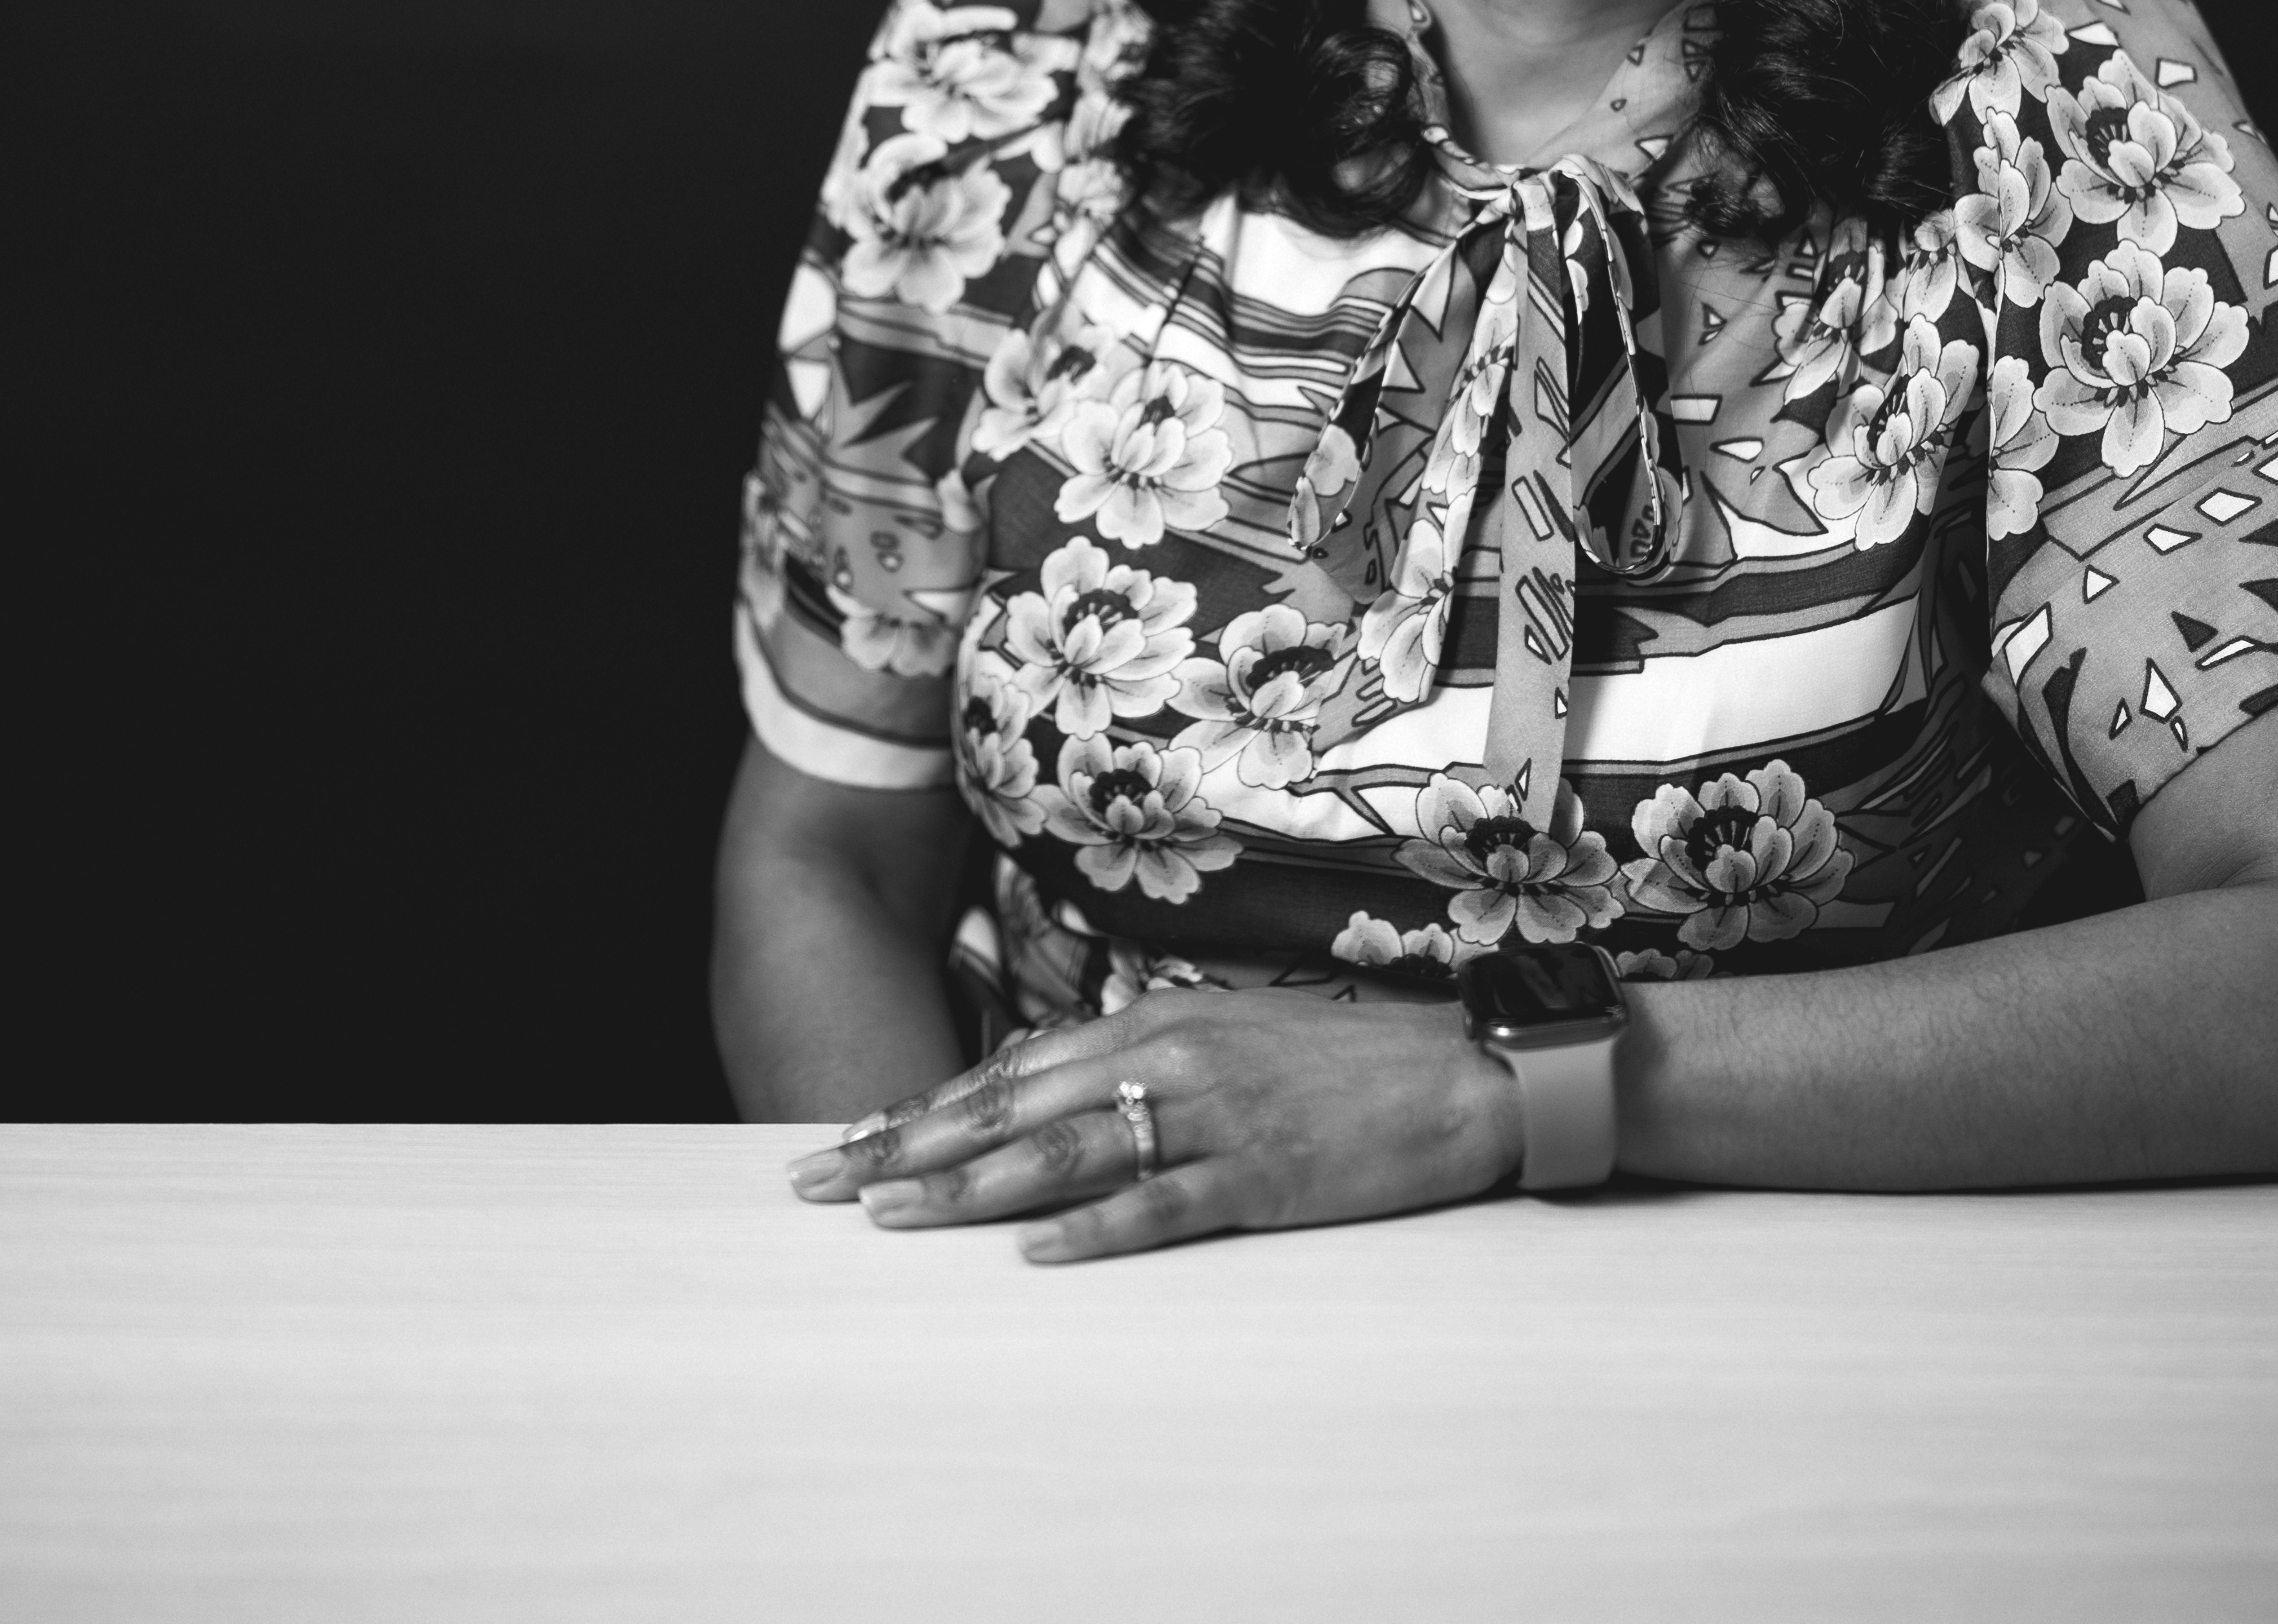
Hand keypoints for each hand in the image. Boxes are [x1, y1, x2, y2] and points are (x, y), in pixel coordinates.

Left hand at [782, 989, 1528, 1262]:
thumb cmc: (1332, 1062)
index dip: (922, 1109)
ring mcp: (1212, 1117)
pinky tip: (1036, 1253)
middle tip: (822, 1184)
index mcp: (1151, 1024)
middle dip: (907, 1148)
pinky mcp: (1260, 1175)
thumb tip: (1043, 1091)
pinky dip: (1095, 1229)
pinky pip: (1163, 1203)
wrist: (1455, 1073)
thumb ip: (1132, 1059)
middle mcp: (1166, 1059)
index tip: (847, 1141)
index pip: (1010, 1072)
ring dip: (970, 1188)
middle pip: (1011, 1109)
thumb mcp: (1219, 1036)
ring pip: (1066, 1154)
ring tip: (893, 1216)